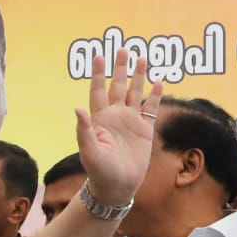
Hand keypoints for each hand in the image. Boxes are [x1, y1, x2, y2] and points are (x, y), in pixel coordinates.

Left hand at [76, 48, 163, 207]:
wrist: (116, 187)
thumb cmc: (99, 172)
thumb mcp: (89, 152)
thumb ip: (84, 131)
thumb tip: (77, 109)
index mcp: (100, 119)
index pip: (98, 91)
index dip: (98, 74)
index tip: (98, 56)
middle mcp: (115, 117)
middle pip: (117, 86)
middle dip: (120, 68)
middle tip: (122, 49)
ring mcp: (130, 122)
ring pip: (135, 93)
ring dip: (138, 77)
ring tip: (142, 58)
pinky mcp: (144, 130)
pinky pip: (150, 109)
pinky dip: (155, 95)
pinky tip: (159, 82)